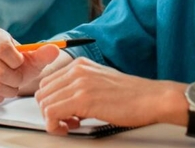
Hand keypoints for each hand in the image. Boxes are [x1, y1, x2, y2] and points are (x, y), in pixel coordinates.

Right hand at [0, 27, 61, 102]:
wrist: (8, 72)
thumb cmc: (20, 63)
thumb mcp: (34, 58)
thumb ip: (44, 54)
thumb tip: (54, 49)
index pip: (3, 48)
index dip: (16, 62)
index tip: (20, 63)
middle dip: (14, 80)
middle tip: (18, 79)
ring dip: (7, 90)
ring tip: (11, 86)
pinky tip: (0, 92)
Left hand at [34, 57, 185, 134]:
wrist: (152, 99)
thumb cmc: (132, 95)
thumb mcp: (100, 82)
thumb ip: (80, 87)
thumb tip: (64, 103)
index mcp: (80, 65)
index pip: (47, 82)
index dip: (52, 101)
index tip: (64, 112)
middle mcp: (77, 70)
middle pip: (42, 93)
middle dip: (49, 110)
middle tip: (67, 121)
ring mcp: (79, 83)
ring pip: (44, 104)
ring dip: (53, 119)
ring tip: (71, 125)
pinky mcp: (83, 99)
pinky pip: (51, 114)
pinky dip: (55, 126)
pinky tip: (69, 128)